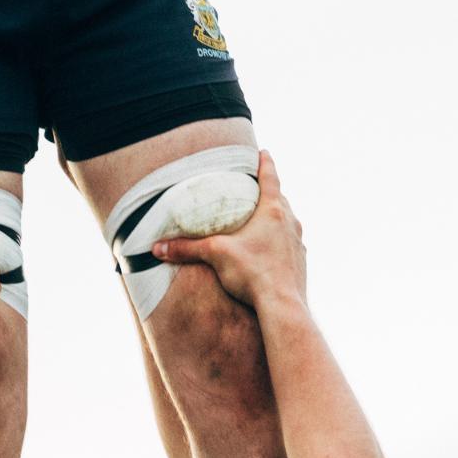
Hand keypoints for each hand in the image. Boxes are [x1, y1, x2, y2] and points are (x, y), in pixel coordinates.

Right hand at [151, 151, 306, 309]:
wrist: (282, 306)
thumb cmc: (253, 274)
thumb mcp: (215, 255)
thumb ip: (186, 249)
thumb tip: (157, 248)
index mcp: (273, 211)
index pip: (270, 177)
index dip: (265, 163)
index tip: (263, 152)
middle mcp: (290, 223)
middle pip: (280, 199)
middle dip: (268, 192)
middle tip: (254, 188)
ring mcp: (297, 243)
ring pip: (287, 222)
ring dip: (275, 218)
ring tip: (260, 221)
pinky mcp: (299, 263)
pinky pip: (288, 245)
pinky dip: (279, 242)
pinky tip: (267, 252)